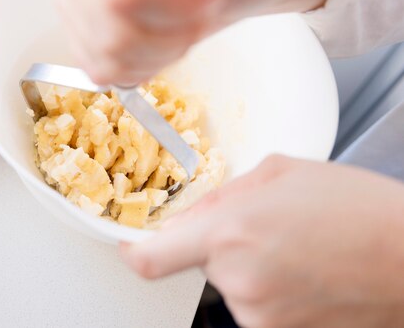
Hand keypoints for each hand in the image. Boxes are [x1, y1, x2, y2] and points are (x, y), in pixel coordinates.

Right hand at [56, 0, 341, 84]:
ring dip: (151, 53)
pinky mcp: (74, 1)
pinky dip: (131, 63)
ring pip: (98, 43)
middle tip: (198, 14)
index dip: (172, 8)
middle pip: (107, 16)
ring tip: (181, 26)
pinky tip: (155, 40)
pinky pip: (89, 56)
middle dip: (165, 35)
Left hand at [120, 156, 403, 327]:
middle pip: (201, 262)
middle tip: (266, 229)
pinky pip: (258, 307)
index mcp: (230, 232)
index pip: (151, 259)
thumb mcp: (282, 174)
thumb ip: (225, 195)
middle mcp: (238, 281)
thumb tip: (192, 217)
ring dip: (251, 267)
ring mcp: (260, 316)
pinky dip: (272, 289)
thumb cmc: (358, 210)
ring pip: (233, 285)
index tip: (129, 242)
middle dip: (223, 244)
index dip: (131, 250)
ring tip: (297, 250)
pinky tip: (306, 272)